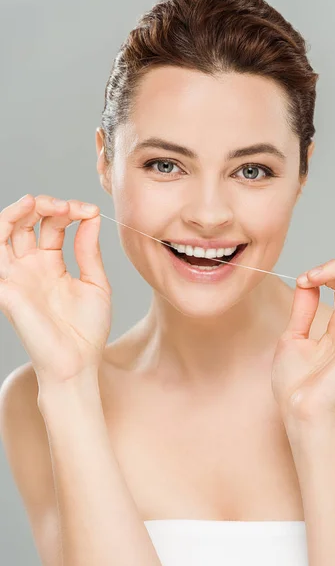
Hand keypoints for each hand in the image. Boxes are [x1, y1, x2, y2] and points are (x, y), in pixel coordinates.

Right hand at [0, 194, 111, 385]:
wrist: (79, 363)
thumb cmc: (87, 330)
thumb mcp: (95, 282)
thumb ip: (88, 250)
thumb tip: (91, 216)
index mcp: (50, 263)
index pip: (51, 224)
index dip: (69, 211)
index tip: (91, 211)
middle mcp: (29, 266)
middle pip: (25, 222)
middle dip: (44, 205)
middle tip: (67, 206)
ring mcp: (16, 276)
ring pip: (3, 232)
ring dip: (17, 212)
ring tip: (38, 202)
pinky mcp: (6, 289)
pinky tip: (19, 217)